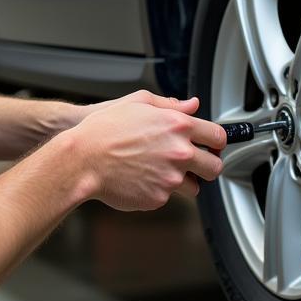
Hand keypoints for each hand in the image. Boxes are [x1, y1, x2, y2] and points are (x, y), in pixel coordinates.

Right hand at [68, 91, 225, 211]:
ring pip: (194, 187)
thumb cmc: (105, 128)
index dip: (216, 142)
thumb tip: (192, 105)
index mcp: (177, 126)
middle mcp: (179, 153)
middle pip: (215, 167)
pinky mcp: (158, 198)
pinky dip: (158, 190)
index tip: (211, 145)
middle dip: (206, 166)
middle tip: (194, 164)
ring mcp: (170, 178)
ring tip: (159, 170)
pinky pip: (168, 197)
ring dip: (183, 181)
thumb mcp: (137, 102)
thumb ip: (170, 104)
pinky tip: (141, 178)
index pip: (218, 137)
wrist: (82, 158)